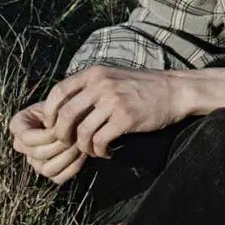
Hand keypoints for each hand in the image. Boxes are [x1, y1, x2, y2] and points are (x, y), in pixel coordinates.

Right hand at [9, 104, 86, 184]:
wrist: (76, 113)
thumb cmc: (66, 104)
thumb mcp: (57, 102)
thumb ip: (53, 113)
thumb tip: (57, 130)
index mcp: (18, 125)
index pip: (27, 138)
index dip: (46, 135)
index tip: (63, 126)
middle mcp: (22, 146)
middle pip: (37, 154)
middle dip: (60, 145)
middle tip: (77, 135)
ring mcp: (35, 161)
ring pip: (47, 169)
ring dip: (67, 157)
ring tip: (80, 144)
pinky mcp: (50, 172)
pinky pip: (59, 177)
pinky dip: (73, 167)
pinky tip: (83, 154)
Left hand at [42, 64, 187, 157]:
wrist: (175, 91)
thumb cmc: (142, 87)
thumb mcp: (113, 76)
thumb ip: (90, 87)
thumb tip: (63, 106)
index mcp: (95, 73)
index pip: (59, 91)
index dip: (49, 112)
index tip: (52, 125)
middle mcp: (101, 84)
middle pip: (66, 115)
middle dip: (62, 134)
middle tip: (69, 143)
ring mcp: (114, 101)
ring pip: (82, 132)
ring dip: (83, 147)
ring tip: (92, 150)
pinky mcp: (126, 118)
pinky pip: (100, 140)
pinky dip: (99, 151)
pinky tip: (107, 151)